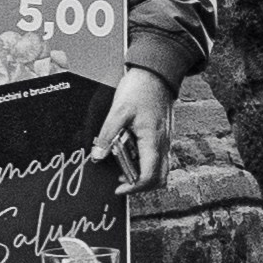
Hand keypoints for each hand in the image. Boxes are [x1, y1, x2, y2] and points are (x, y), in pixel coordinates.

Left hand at [90, 65, 174, 190]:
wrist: (157, 72)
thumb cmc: (139, 89)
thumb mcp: (118, 111)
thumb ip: (106, 135)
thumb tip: (97, 156)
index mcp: (153, 141)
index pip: (149, 177)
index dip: (134, 188)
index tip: (117, 189)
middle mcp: (164, 144)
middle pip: (159, 179)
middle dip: (139, 186)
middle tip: (119, 181)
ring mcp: (165, 140)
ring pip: (160, 169)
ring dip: (142, 174)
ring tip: (121, 167)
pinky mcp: (163, 135)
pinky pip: (158, 157)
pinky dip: (145, 163)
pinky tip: (128, 152)